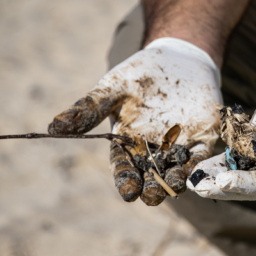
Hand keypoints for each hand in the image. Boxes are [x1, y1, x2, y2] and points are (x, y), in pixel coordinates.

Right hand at [48, 38, 221, 204]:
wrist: (176, 59)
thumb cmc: (138, 77)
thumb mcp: (111, 89)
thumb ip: (87, 109)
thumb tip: (53, 127)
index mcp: (128, 144)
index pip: (125, 166)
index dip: (126, 179)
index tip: (128, 191)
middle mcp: (153, 151)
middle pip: (151, 174)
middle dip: (152, 186)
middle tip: (151, 196)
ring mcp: (179, 146)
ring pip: (176, 169)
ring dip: (176, 180)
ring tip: (174, 186)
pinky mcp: (203, 139)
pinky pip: (201, 156)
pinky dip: (198, 164)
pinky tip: (196, 171)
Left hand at [188, 61, 255, 199]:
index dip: (249, 185)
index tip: (224, 181)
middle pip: (252, 186)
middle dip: (224, 187)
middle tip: (199, 188)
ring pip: (239, 174)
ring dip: (215, 179)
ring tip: (191, 181)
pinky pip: (234, 158)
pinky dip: (216, 163)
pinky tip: (196, 167)